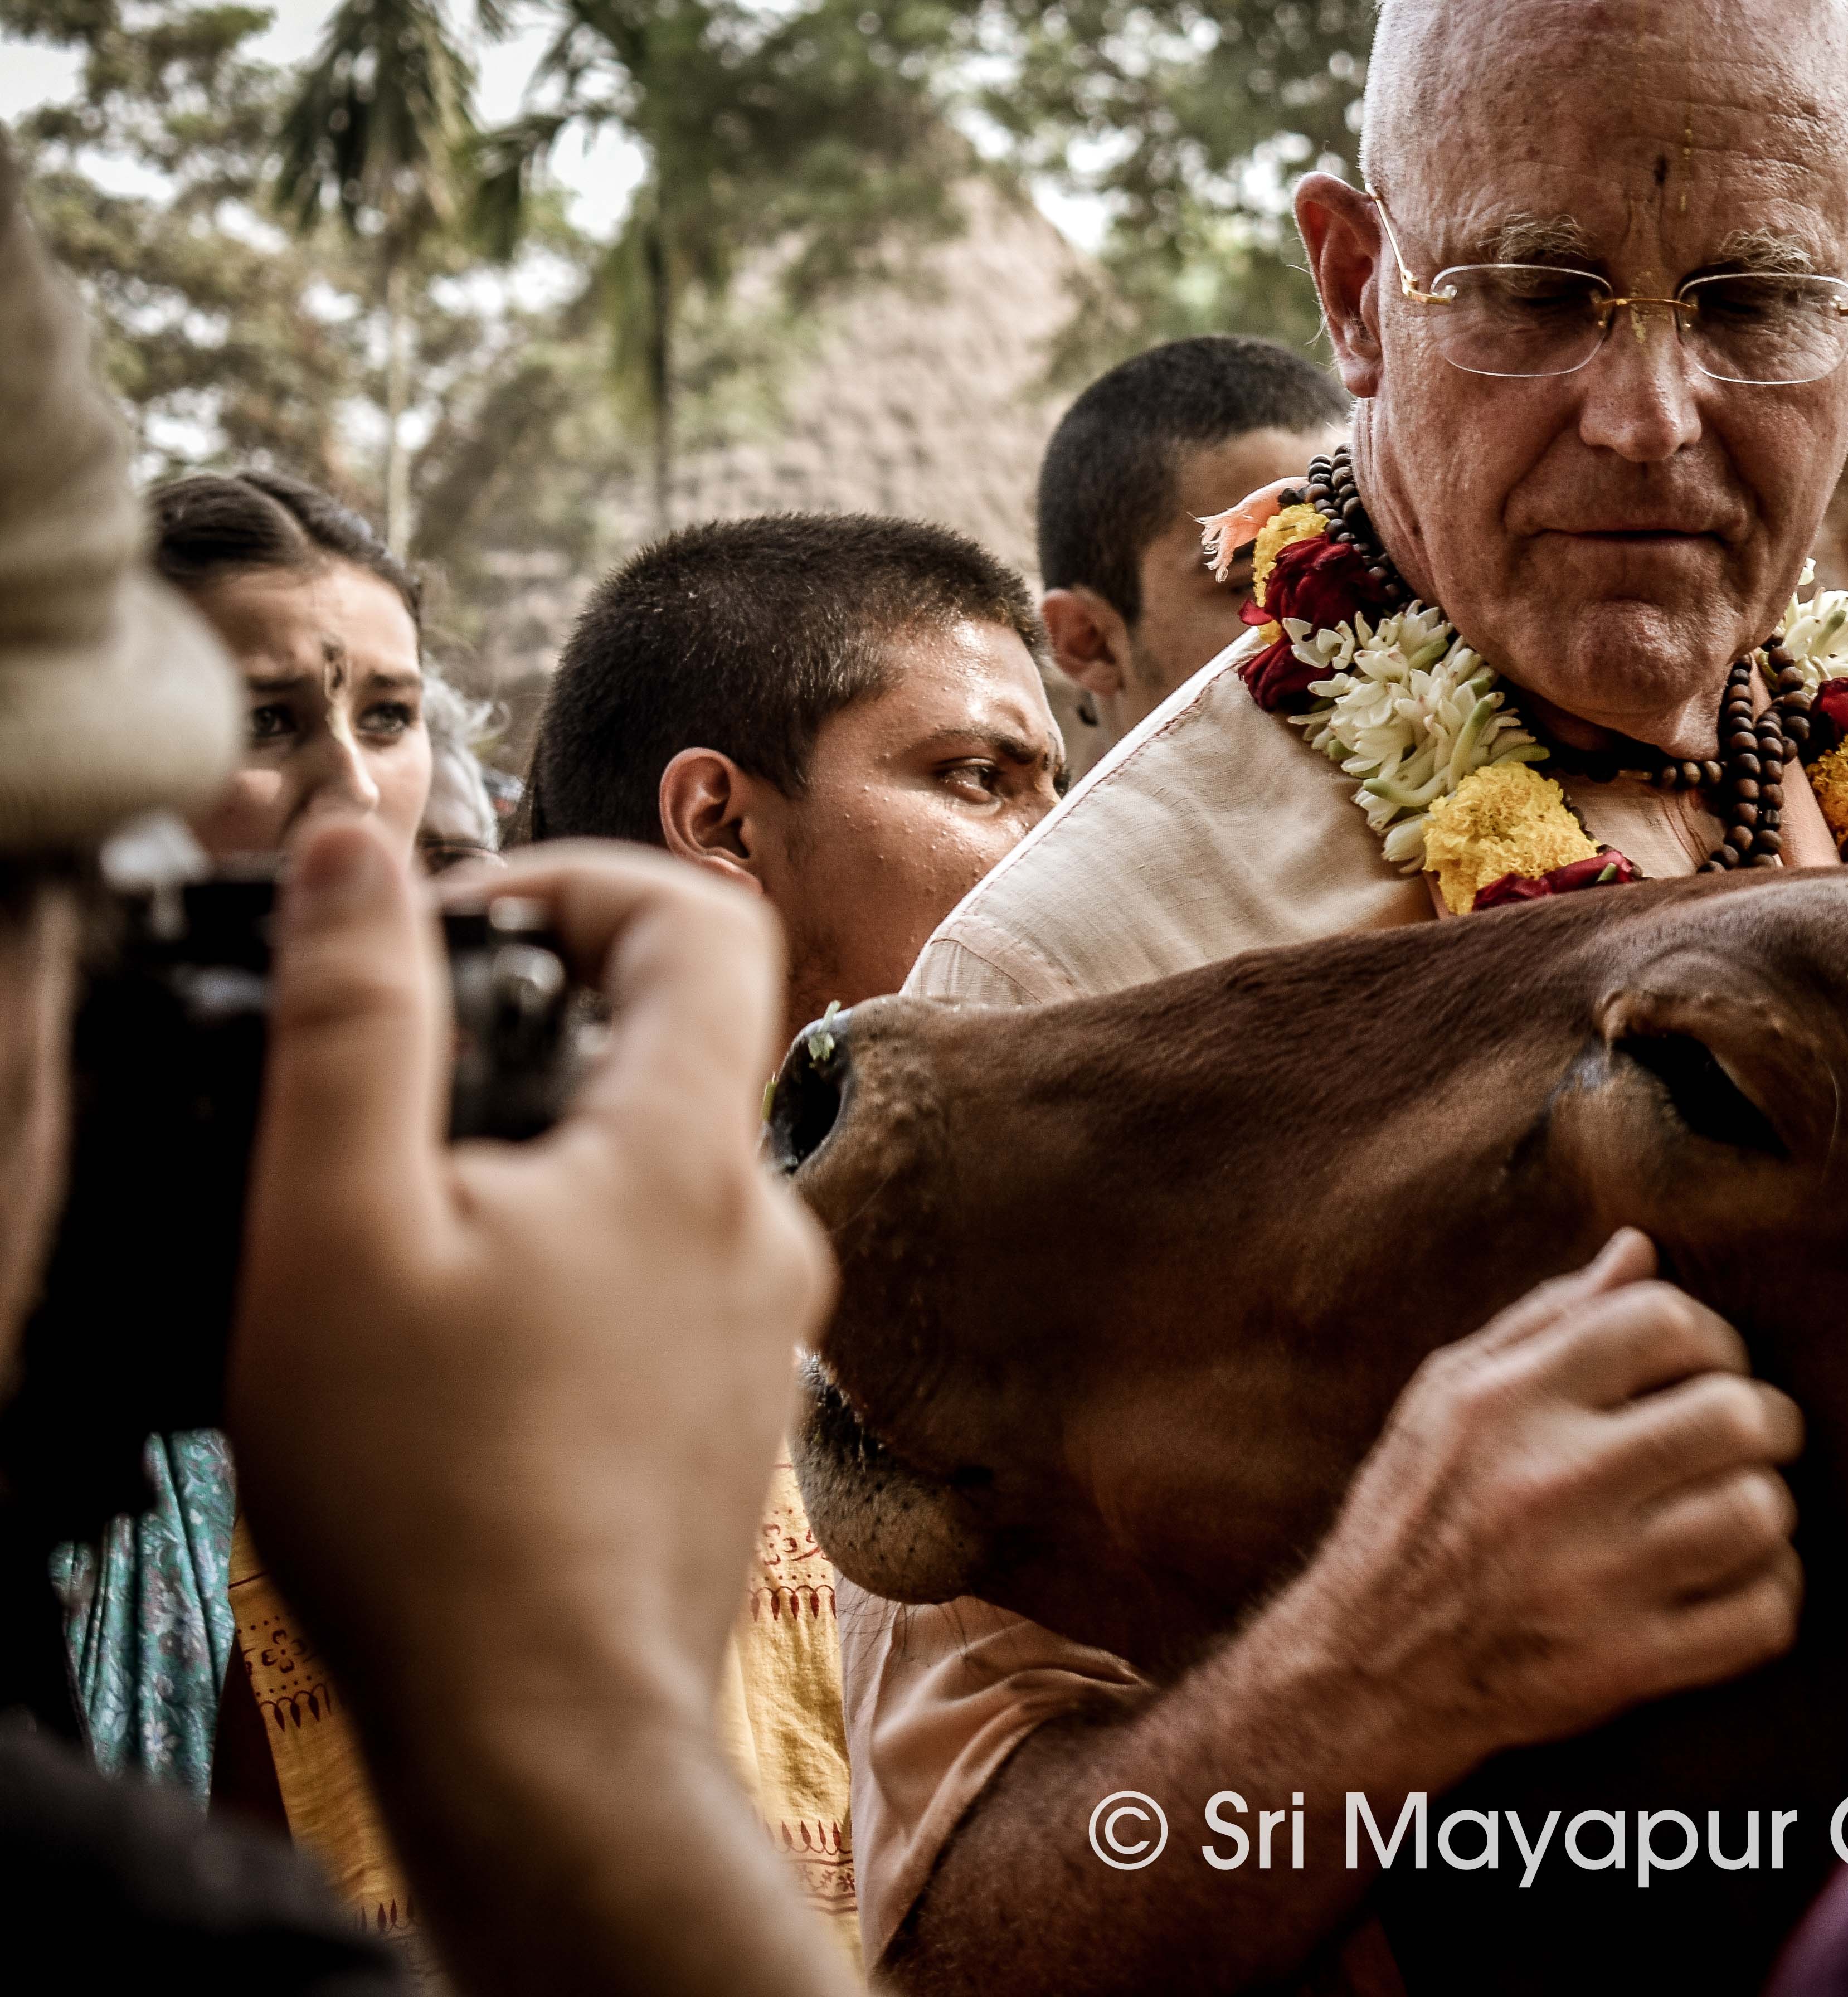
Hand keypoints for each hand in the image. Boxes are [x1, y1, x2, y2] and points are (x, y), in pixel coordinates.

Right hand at [227, 819, 843, 1994]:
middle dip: (537, 1023)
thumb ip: (355, 1020)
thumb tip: (357, 857)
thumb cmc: (432, 1498)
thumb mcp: (339, 1226)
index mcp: (692, 1153)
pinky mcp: (732, 1406)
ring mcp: (763, 1323)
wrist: (546, 1734)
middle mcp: (765, 1223)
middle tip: (399, 1085)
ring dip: (548, 1153)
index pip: (701, 917)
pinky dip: (574, 1257)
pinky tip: (473, 1337)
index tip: (451, 930)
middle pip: (680, 1039)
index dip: (574, 879)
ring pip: (664, 1166)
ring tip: (416, 1223)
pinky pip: (664, 1273)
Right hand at [1271, 1228, 1804, 1775]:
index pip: (1663, 1321)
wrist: (1360, 1675)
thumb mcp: (1448, 1395)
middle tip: (1752, 1436)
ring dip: (1767, 1507)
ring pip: (1756, 1514)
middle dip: (1767, 1418)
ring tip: (1739, 1509)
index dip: (1713, 1336)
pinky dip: (1772, 1594)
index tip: (1707, 1370)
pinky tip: (1737, 1581)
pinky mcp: (1621, 1667)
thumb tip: (1641, 1248)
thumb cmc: (1411, 1515)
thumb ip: (1548, 1317)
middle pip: (1733, 1415)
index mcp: (1510, 1402)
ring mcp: (1591, 1582)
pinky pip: (1758, 1618)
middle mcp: (1552, 1484)